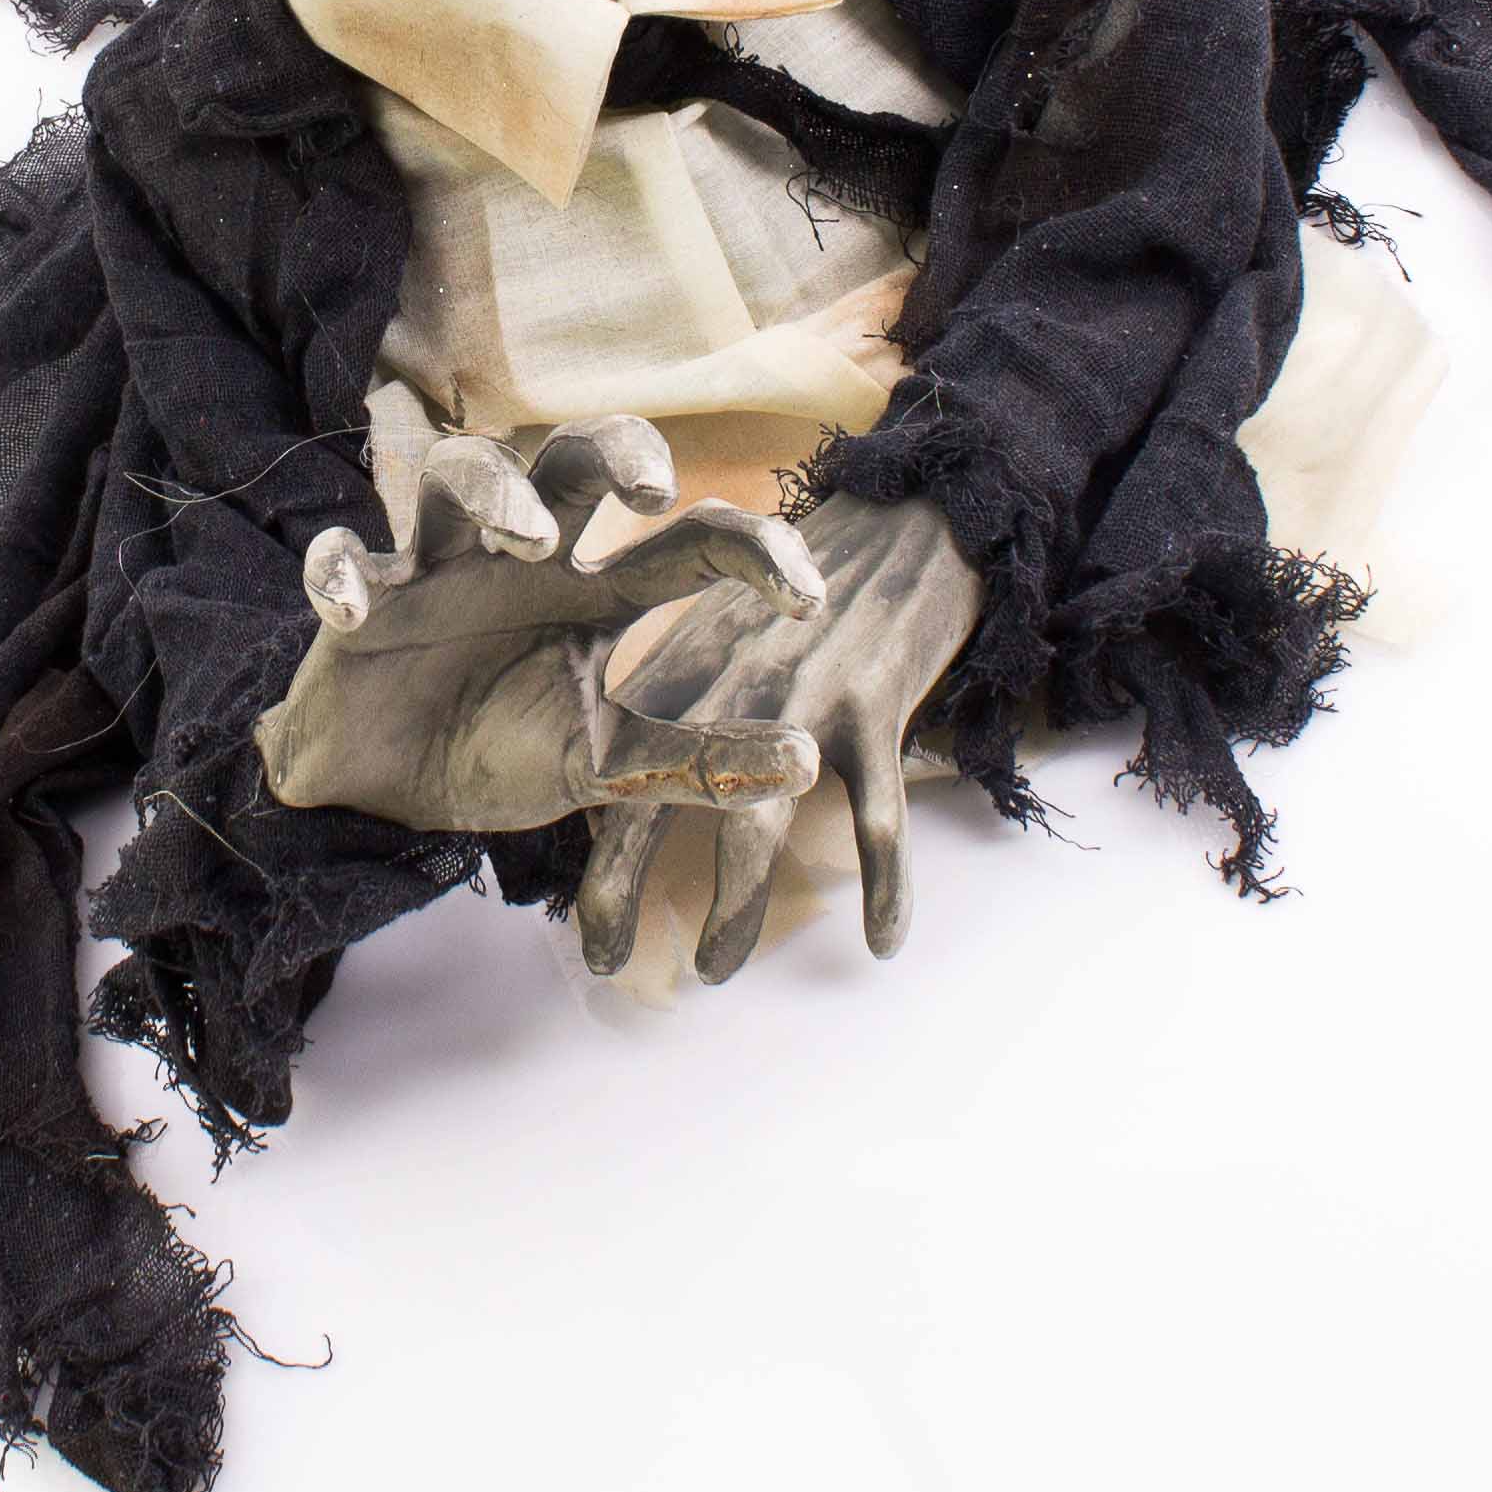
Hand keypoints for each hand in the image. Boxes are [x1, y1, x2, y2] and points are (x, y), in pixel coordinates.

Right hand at [257, 417, 827, 833]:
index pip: (689, 543)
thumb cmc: (499, 751)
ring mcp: (443, 565)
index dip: (754, 550)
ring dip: (494, 490)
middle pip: (574, 455)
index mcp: (599, 592)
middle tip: (654, 488)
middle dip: (617, 448)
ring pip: (460, 471)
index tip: (808, 599)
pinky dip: (339, 574)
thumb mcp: (603, 766)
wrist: (386, 799)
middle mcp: (528, 556)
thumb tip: (808, 763)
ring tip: (529, 540)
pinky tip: (348, 611)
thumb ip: (694, 764)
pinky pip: (342, 559)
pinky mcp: (364, 596)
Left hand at [577, 490, 984, 982]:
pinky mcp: (873, 700)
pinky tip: (884, 941)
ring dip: (732, 907)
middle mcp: (722, 687)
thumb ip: (680, 712)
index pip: (611, 770)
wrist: (904, 525)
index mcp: (679, 670)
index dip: (592, 854)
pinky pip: (878, 815)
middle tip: (609, 962)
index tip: (587, 933)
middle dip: (619, 887)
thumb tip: (638, 806)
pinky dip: (886, 884)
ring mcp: (798, 696)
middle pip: (651, 798)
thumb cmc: (808, 601)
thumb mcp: (725, 641)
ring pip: (754, 823)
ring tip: (712, 966)